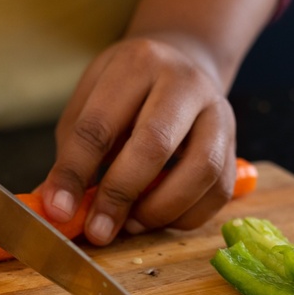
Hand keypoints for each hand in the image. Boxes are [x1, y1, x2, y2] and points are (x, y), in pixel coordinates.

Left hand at [40, 33, 236, 245]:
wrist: (183, 64)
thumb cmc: (125, 92)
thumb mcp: (88, 104)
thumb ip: (74, 154)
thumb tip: (58, 208)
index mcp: (136, 64)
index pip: (99, 125)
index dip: (74, 173)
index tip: (58, 211)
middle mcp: (184, 83)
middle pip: (155, 144)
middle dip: (121, 195)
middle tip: (99, 229)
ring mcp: (218, 113)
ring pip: (201, 170)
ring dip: (161, 209)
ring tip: (131, 223)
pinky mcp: (235, 144)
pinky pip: (218, 191)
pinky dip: (185, 216)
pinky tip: (158, 218)